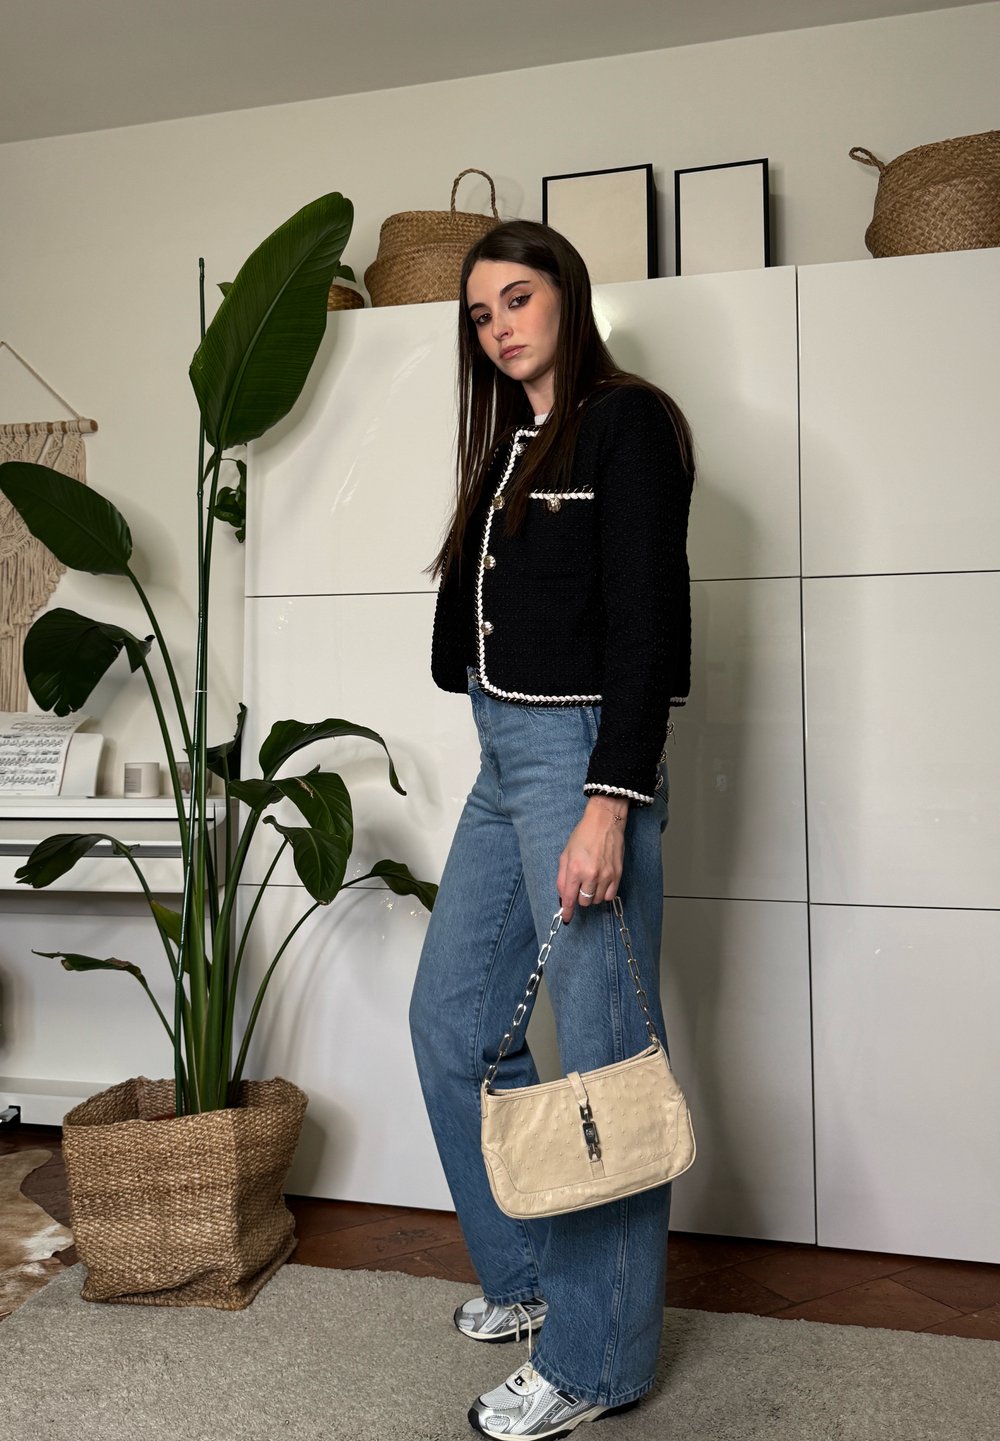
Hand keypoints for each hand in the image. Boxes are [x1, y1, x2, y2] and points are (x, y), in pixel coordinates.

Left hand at [557, 795, 628, 921]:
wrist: (605, 822)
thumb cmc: (583, 835)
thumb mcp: (565, 854)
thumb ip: (562, 877)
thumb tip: (563, 896)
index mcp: (575, 869)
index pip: (570, 898)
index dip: (567, 911)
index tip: (566, 918)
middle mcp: (591, 875)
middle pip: (584, 902)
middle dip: (579, 897)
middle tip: (580, 885)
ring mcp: (606, 876)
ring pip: (597, 900)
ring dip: (592, 895)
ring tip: (591, 881)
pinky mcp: (618, 875)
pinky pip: (610, 896)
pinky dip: (604, 894)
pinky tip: (601, 883)